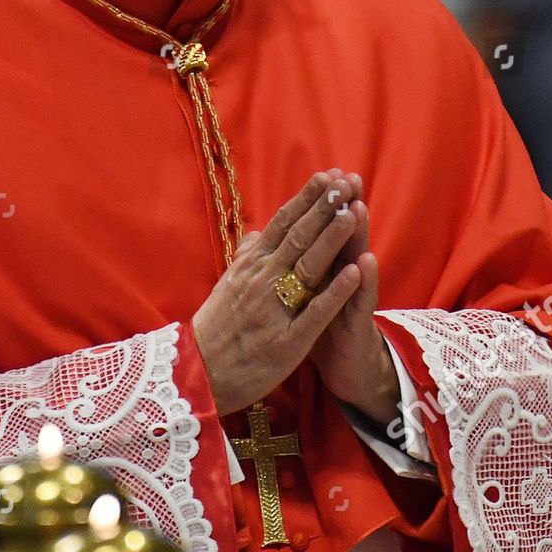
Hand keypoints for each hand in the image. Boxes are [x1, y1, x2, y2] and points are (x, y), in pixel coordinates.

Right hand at [191, 169, 369, 415]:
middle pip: (298, 237)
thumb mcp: (225, 285)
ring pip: (307, 267)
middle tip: (347, 183)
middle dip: (324, 209)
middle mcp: (261, 280)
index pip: (282, 224)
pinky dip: (334, 291)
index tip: (327, 177)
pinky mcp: (287, 340)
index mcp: (250, 265)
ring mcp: (274, 309)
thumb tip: (256, 233)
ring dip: (331, 239)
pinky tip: (353, 273)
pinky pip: (314, 312)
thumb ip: (244, 257)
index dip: (306, 199)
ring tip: (352, 214)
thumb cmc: (216, 328)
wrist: (198, 374)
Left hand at [308, 191, 399, 426]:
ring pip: (354, 262)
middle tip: (348, 178)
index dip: (320, 205)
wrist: (343, 369)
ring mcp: (351, 299)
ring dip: (356, 235)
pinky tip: (365, 262)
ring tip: (358, 207)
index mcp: (319, 267)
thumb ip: (285, 265)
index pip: (319, 230)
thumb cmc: (315, 328)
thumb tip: (262, 239)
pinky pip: (359, 302)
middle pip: (341, 237)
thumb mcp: (296, 296)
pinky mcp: (356, 325)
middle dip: (343, 208)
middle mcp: (339, 277)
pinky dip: (361, 282)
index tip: (323, 174)